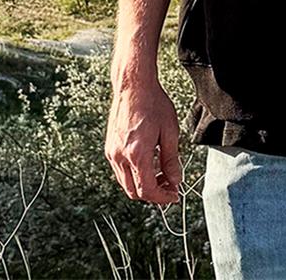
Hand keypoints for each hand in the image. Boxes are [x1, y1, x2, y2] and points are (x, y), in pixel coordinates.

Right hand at [107, 77, 182, 203]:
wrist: (134, 87)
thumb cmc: (154, 105)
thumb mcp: (170, 133)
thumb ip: (171, 161)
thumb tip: (175, 181)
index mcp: (137, 154)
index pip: (147, 190)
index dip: (162, 197)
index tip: (174, 195)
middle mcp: (120, 157)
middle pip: (133, 192)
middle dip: (153, 194)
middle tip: (170, 187)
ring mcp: (112, 153)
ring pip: (125, 183)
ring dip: (142, 185)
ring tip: (162, 176)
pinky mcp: (109, 148)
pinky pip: (120, 171)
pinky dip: (134, 175)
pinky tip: (149, 164)